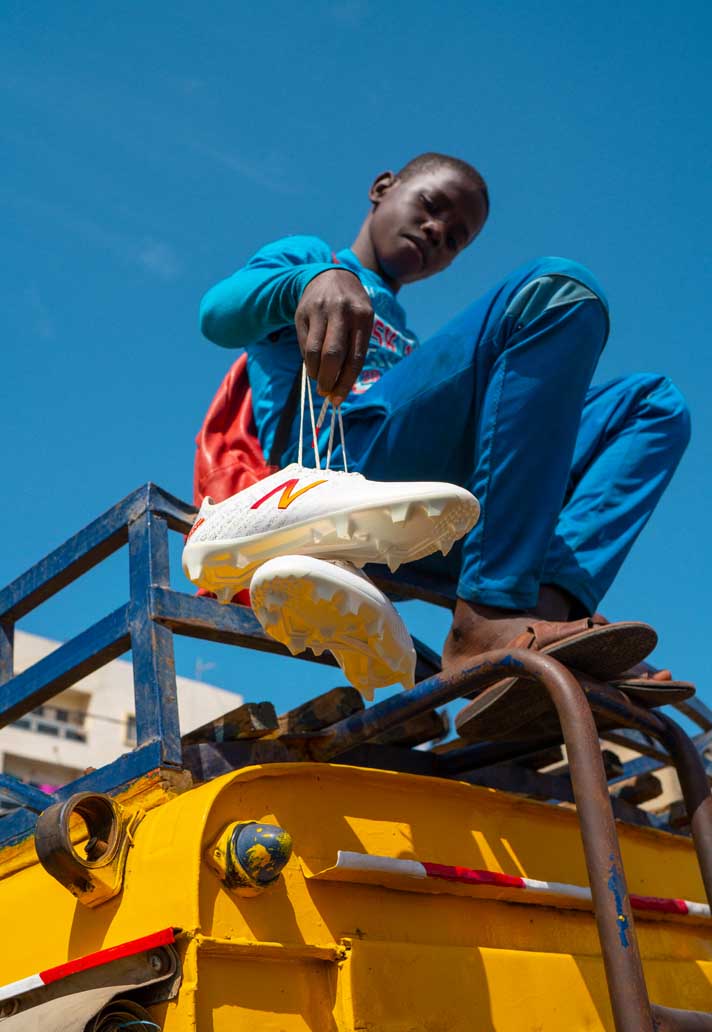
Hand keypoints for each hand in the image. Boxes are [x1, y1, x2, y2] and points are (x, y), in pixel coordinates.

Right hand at [295, 269, 373, 401]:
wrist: (330, 276)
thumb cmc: (351, 309)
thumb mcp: (361, 322)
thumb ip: (355, 349)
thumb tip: (341, 385)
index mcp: (362, 316)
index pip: (355, 357)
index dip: (346, 382)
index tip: (338, 399)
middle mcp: (341, 311)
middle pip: (333, 355)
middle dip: (329, 380)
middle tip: (326, 393)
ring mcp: (320, 310)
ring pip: (314, 351)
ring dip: (315, 373)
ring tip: (319, 380)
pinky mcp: (302, 312)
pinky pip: (303, 344)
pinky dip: (308, 360)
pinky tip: (313, 365)